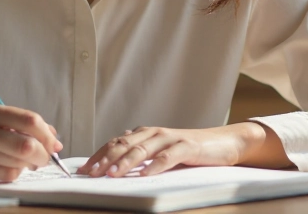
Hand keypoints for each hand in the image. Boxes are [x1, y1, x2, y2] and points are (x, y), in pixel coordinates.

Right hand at [0, 100, 61, 183]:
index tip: (54, 143)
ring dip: (28, 164)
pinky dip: (15, 172)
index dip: (47, 133)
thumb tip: (53, 136)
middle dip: (42, 154)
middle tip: (44, 158)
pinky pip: (7, 174)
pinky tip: (7, 167)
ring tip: (24, 161)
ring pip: (18, 161)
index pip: (27, 120)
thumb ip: (19, 124)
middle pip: (25, 144)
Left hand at [78, 122, 282, 177]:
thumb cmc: (188, 149)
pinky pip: (168, 156)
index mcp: (145, 133)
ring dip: (126, 162)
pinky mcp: (187, 147)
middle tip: (93, 173)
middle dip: (106, 159)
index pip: (116, 143)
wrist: (222, 143)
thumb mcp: (160, 149)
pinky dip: (155, 165)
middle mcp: (154, 132)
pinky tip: (145, 174)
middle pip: (125, 144)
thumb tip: (117, 148)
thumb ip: (141, 148)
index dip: (99, 155)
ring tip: (113, 174)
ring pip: (143, 149)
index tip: (85, 170)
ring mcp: (170, 138)